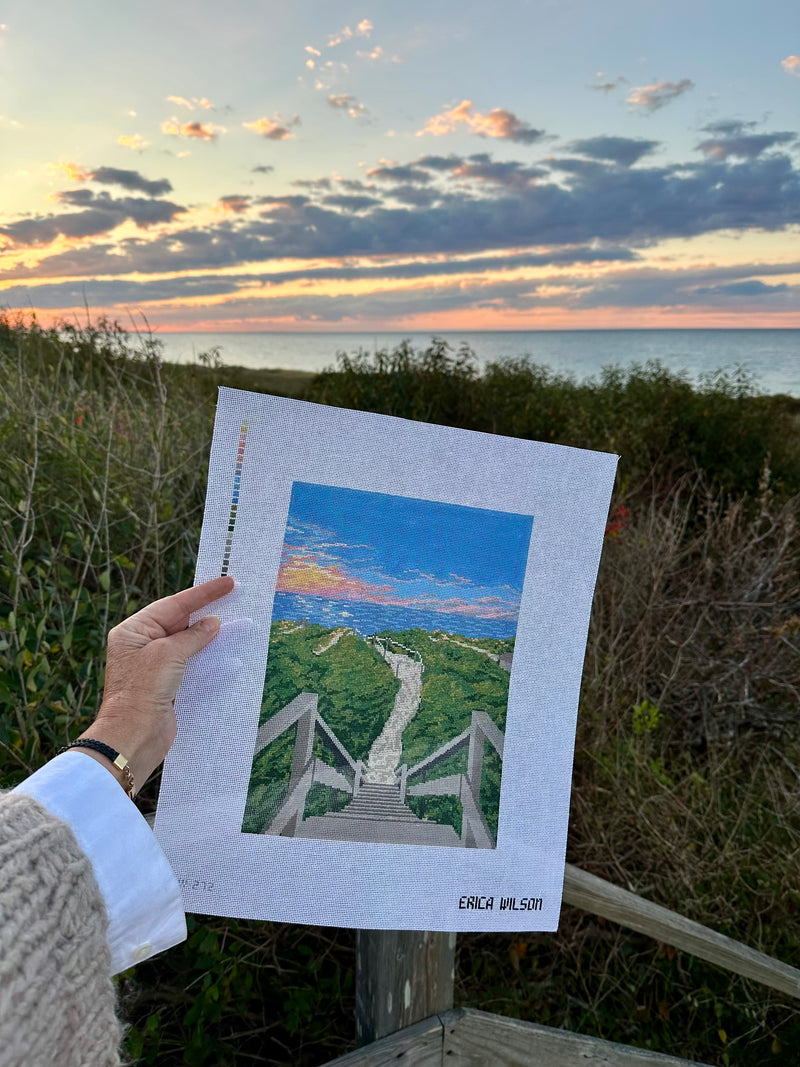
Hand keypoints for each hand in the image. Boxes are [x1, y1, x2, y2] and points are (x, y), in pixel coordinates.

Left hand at [78, 576, 234, 794]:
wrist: (134, 735)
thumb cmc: (142, 690)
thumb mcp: (169, 654)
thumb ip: (193, 636)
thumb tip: (212, 623)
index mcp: (133, 631)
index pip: (173, 604)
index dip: (202, 594)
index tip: (226, 582)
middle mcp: (141, 644)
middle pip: (179, 621)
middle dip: (206, 611)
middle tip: (233, 596)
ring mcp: (154, 665)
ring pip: (186, 642)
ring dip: (209, 634)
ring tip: (233, 621)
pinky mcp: (166, 683)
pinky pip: (190, 662)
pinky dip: (206, 655)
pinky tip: (224, 650)